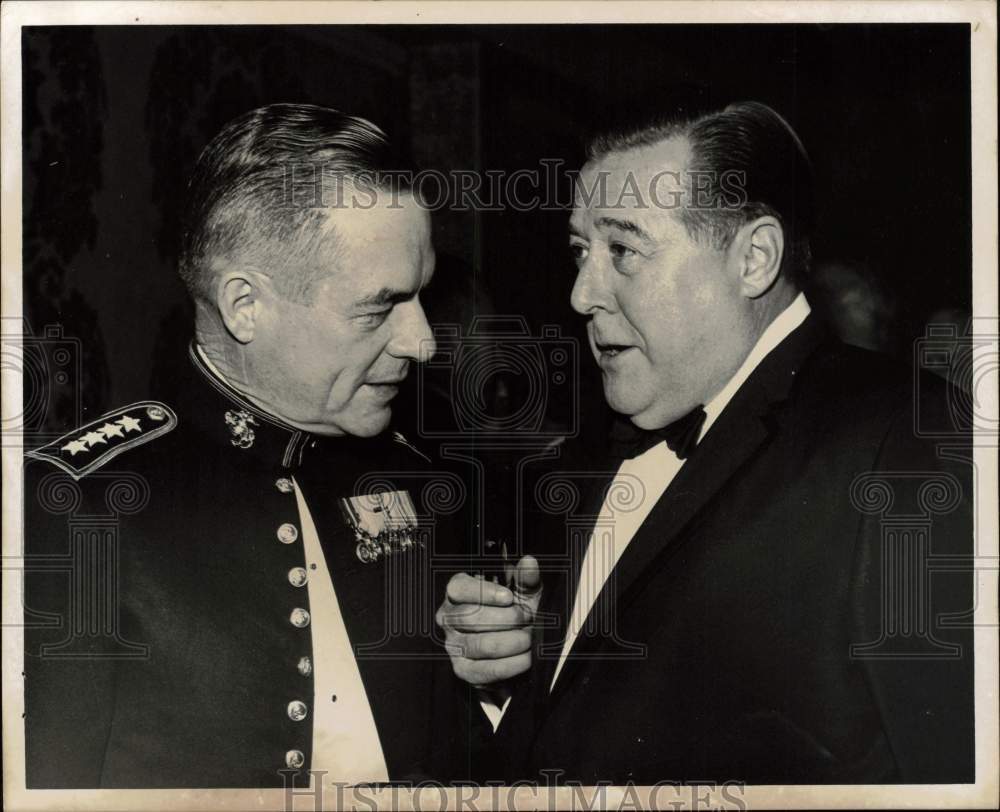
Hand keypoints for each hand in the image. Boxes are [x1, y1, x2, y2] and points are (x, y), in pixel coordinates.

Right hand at [436, 555, 541, 686]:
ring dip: (512, 642)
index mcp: (458, 592)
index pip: (458, 588)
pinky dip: (511, 665)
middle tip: (526, 619)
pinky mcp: (463, 670)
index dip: (484, 593)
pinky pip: (485, 670)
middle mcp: (448, 618)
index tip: (509, 597)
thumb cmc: (515, 613)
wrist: (518, 647)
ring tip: (528, 638)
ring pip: (480, 644)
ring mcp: (453, 645)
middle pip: (471, 618)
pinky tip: (525, 658)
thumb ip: (526, 578)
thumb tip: (529, 562)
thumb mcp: (523, 593)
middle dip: (507, 619)